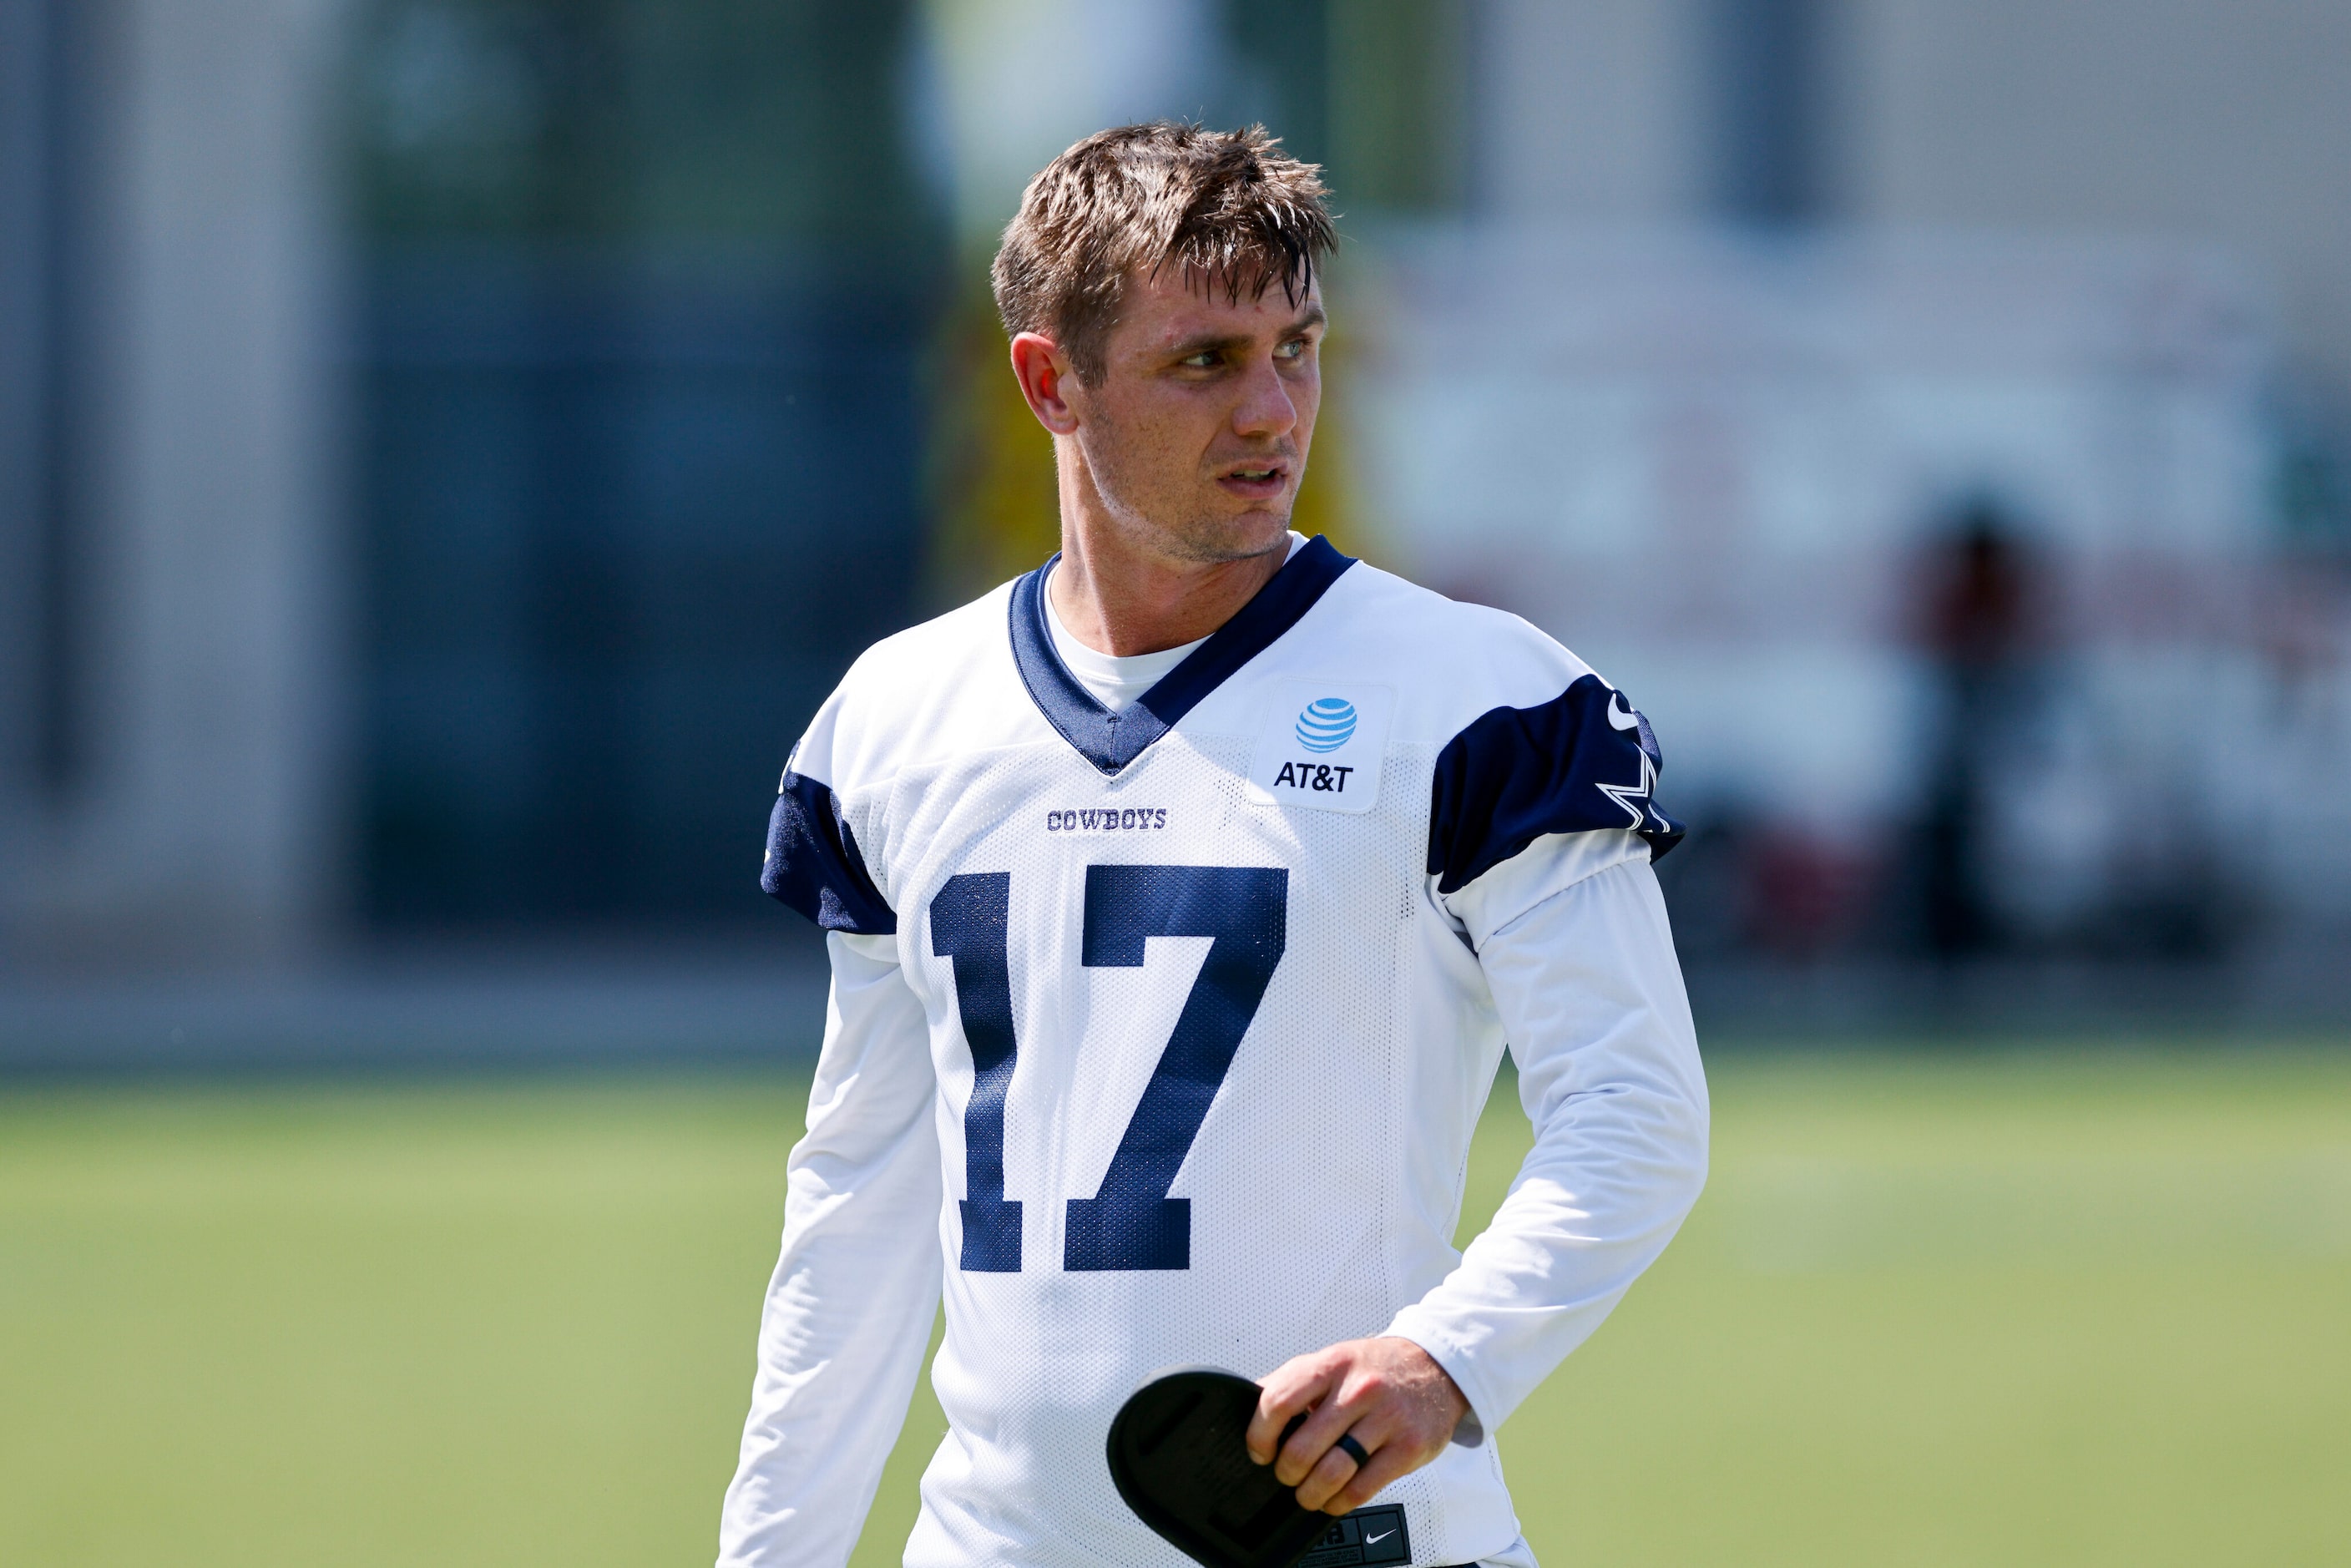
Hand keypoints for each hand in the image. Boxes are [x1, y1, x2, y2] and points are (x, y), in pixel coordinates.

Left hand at [1245, 1336, 1470, 1514]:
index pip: (1278, 1401)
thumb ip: (1293, 1381)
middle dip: (1286, 1472)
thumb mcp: (1333, 1360)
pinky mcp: (1408, 1447)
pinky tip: (1334, 1498)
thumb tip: (1247, 1403)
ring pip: (1331, 1472)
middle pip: (1302, 1447)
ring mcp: (1386, 1418)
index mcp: (1331, 1364)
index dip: (1260, 1435)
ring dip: (1310, 1493)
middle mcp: (1359, 1389)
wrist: (1435, 1367)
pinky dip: (1339, 1502)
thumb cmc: (1377, 1368)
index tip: (1260, 1450)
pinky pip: (1362, 1489)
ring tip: (1307, 1493)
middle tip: (1286, 1475)